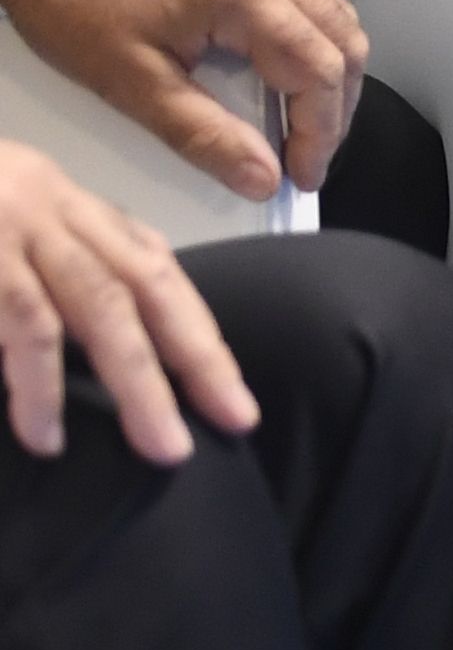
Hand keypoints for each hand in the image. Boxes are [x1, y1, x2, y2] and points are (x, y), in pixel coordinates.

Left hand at [0, 0, 368, 195]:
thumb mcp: (127, 78)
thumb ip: (202, 133)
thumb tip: (260, 175)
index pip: (319, 72)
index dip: (321, 132)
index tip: (302, 172)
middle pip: (343, 38)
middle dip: (335, 103)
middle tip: (308, 149)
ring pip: (335, 4)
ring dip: (329, 61)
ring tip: (299, 108)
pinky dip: (312, 21)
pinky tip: (281, 48)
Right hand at [0, 138, 253, 464]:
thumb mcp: (2, 229)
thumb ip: (51, 272)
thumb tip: (109, 348)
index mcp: (62, 204)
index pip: (153, 266)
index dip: (197, 327)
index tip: (230, 391)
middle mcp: (46, 207)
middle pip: (143, 285)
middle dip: (196, 356)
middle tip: (233, 419)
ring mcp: (5, 226)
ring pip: (93, 306)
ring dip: (134, 381)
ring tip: (158, 445)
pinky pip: (18, 321)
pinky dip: (37, 381)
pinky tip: (45, 433)